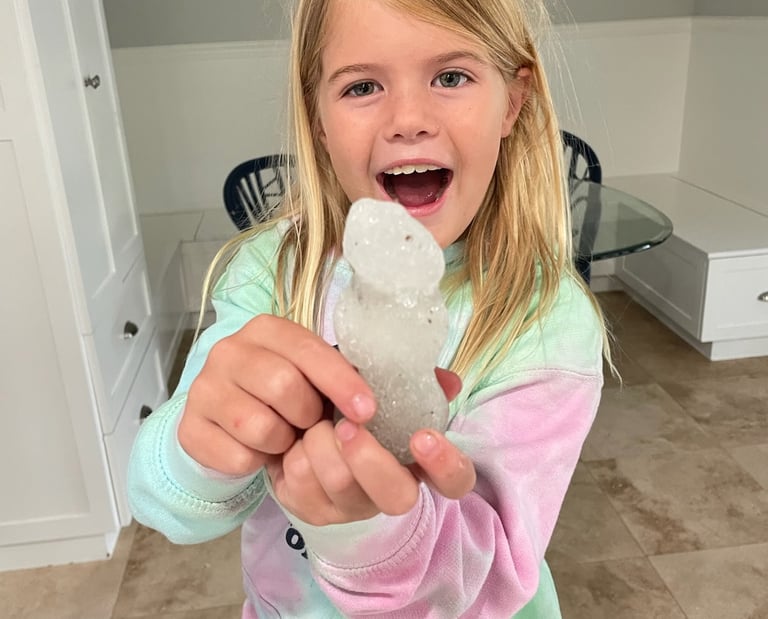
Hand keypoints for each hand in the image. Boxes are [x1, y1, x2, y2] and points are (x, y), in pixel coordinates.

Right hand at [177, 314, 375, 475]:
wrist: (226, 419)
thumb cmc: (280, 393)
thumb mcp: (308, 374)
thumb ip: (334, 377)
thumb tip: (366, 404)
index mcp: (265, 329)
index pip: (308, 350)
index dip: (342, 382)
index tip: (367, 411)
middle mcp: (229, 351)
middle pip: (283, 386)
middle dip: (308, 414)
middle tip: (309, 422)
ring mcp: (203, 389)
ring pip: (260, 427)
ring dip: (282, 441)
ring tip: (282, 435)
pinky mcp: (189, 429)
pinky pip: (238, 458)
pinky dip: (257, 462)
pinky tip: (256, 449)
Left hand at [266, 369, 476, 525]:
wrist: (302, 429)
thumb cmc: (351, 407)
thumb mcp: (380, 391)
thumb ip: (413, 382)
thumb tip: (448, 380)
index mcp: (418, 464)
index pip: (455, 481)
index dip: (445, 464)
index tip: (423, 437)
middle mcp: (391, 493)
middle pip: (397, 497)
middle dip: (369, 458)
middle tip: (347, 425)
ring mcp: (352, 508)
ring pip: (340, 482)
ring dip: (321, 441)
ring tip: (315, 422)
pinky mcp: (313, 511)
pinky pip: (301, 481)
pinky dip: (295, 450)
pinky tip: (296, 440)